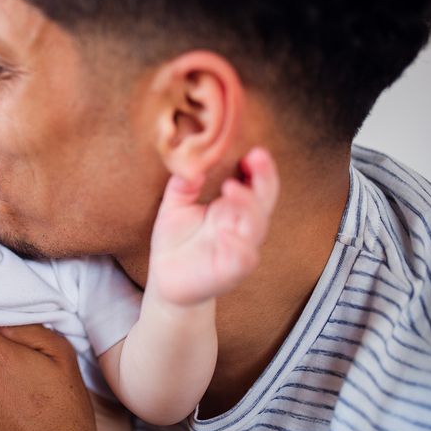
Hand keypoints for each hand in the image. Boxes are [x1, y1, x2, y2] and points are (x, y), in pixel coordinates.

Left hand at [150, 147, 278, 304]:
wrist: (166, 280)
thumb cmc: (175, 241)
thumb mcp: (174, 206)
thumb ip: (182, 184)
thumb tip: (191, 163)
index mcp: (231, 209)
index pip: (256, 185)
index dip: (260, 168)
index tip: (253, 150)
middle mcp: (241, 227)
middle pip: (263, 200)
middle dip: (264, 178)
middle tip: (256, 156)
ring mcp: (239, 249)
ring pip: (257, 227)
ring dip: (249, 205)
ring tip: (231, 187)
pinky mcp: (230, 271)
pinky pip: (243, 258)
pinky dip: (238, 245)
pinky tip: (225, 232)